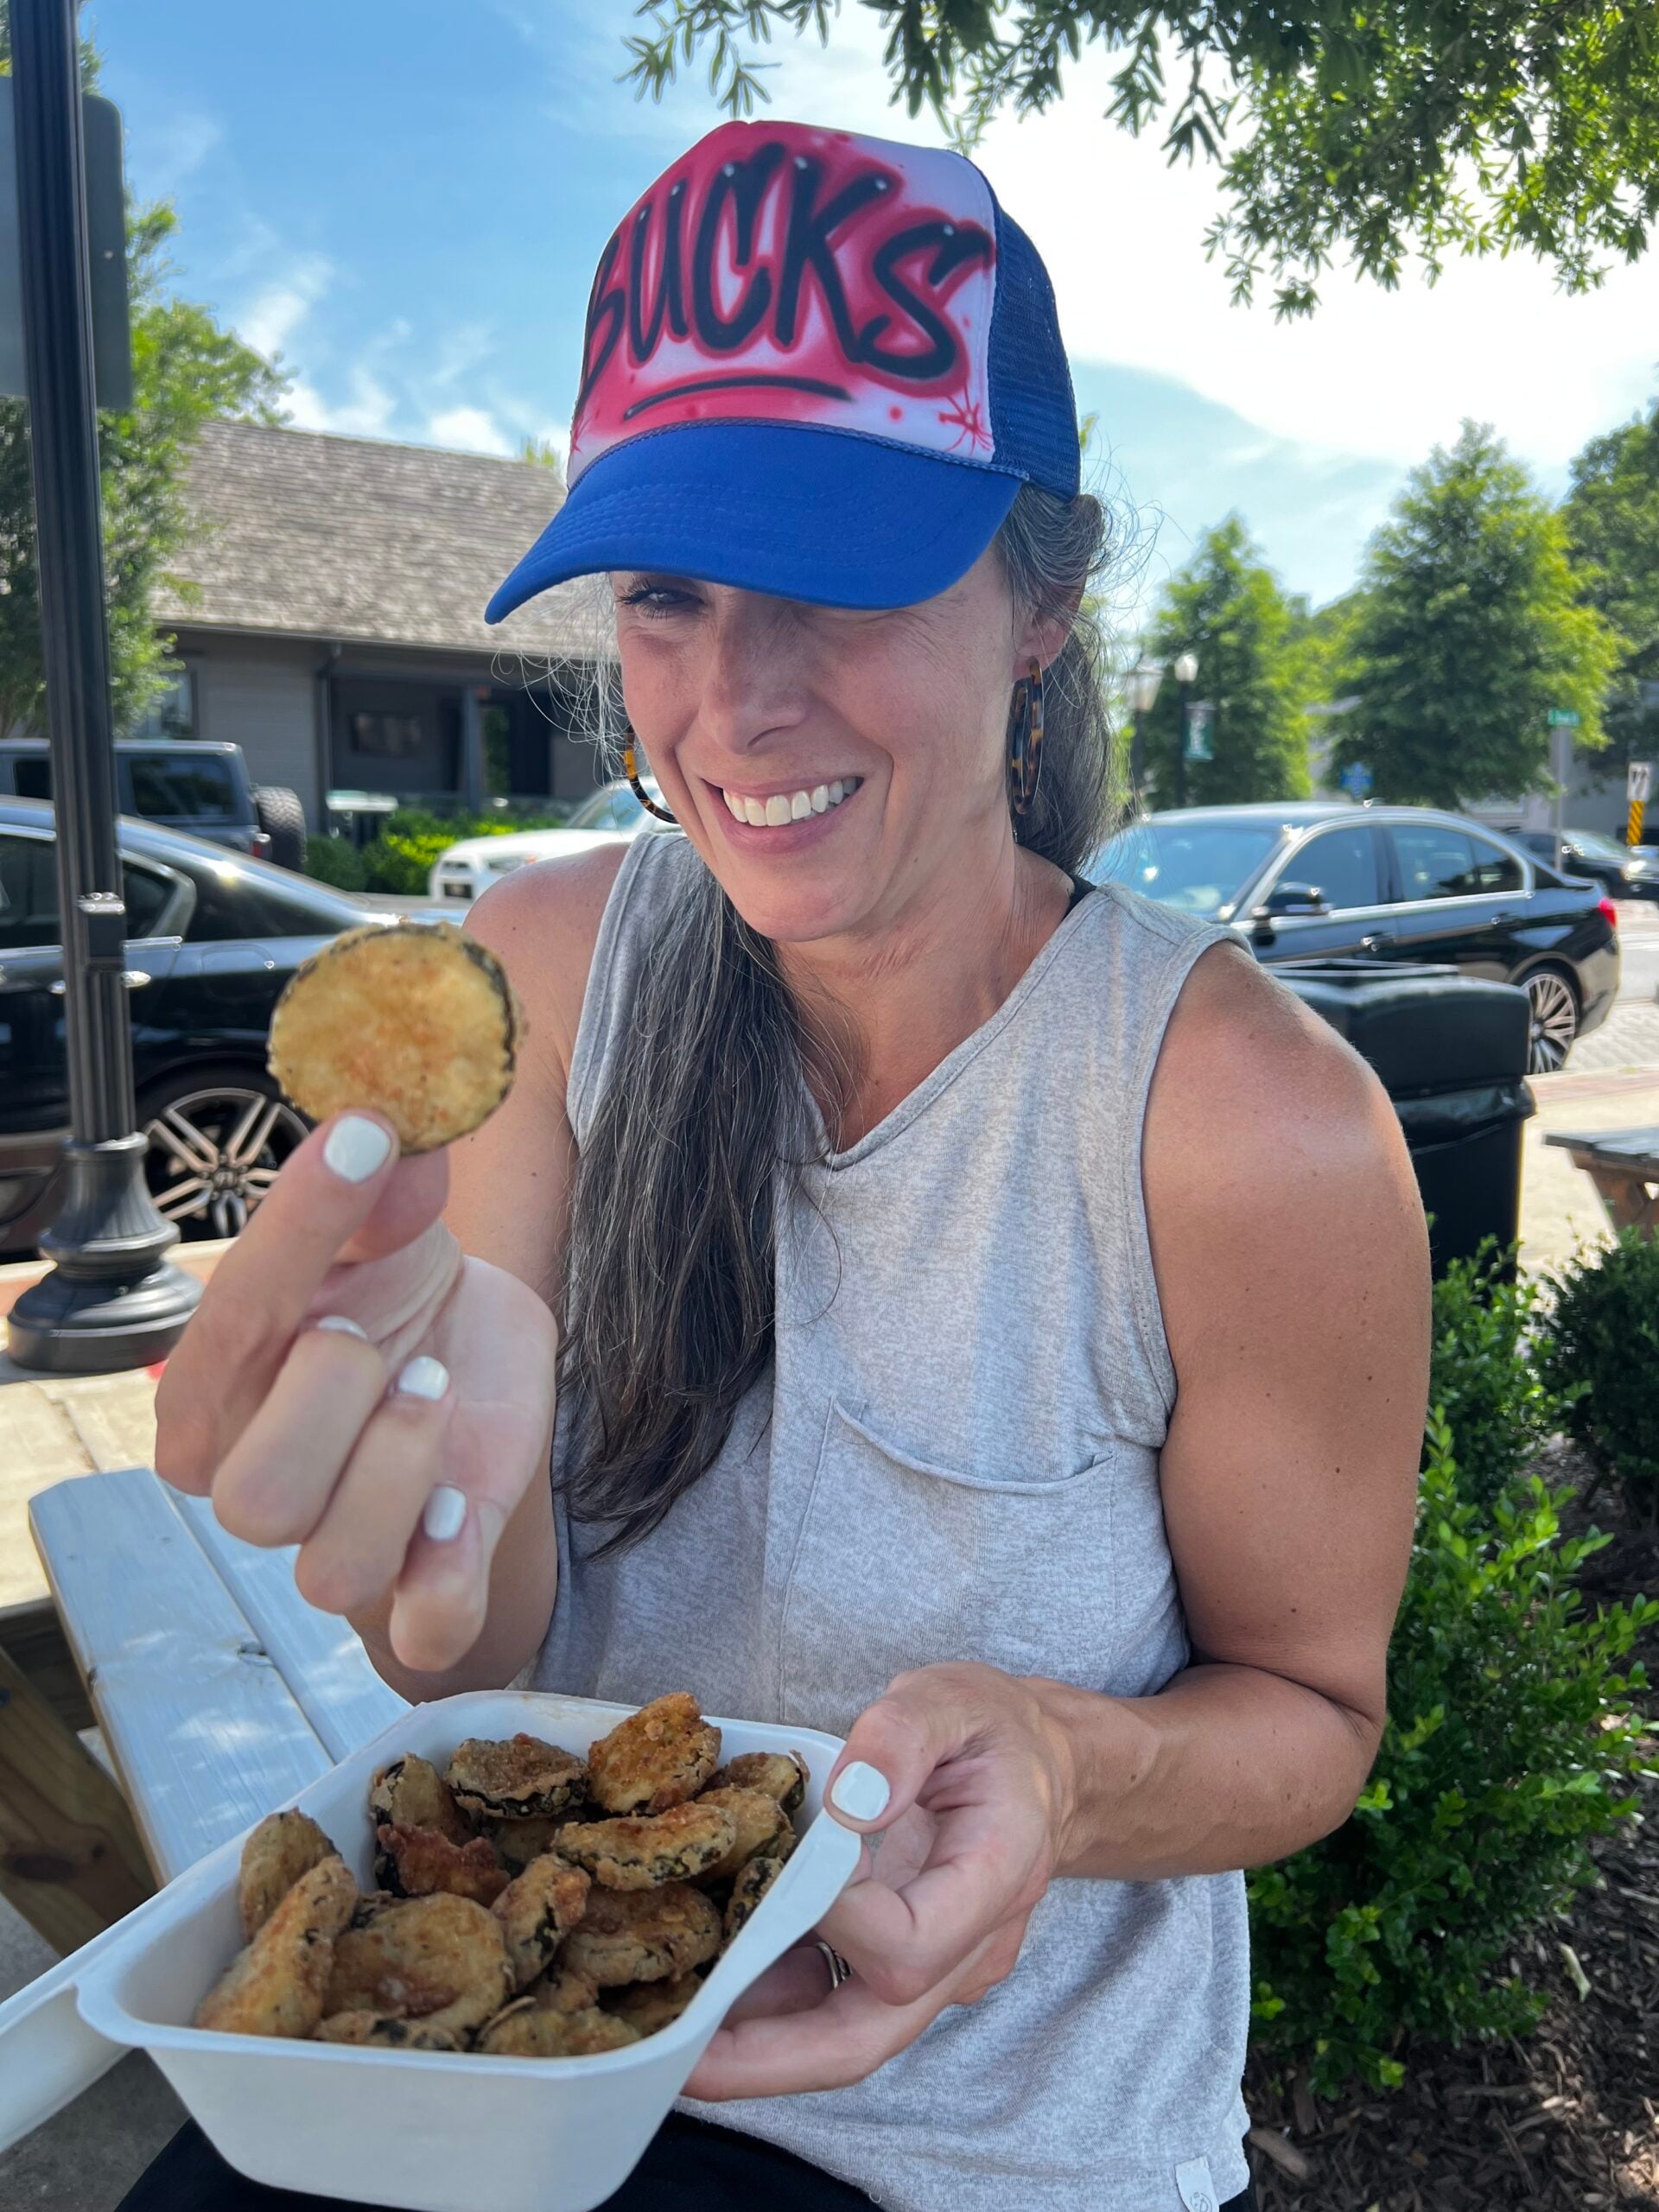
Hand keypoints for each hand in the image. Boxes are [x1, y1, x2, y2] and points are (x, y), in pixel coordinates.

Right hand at [154, 1111, 557, 1674]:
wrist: (475, 1366)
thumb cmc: (397, 1300)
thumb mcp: (390, 1231)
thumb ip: (376, 1191)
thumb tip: (383, 1126)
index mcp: (215, 1392)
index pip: (227, 1326)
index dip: (297, 1229)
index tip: (361, 1140)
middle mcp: (256, 1480)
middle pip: (257, 1495)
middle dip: (334, 1403)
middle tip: (386, 1345)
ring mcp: (339, 1544)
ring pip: (329, 1568)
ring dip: (396, 1474)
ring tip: (435, 1395)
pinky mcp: (427, 1585)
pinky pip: (422, 1629)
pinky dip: (445, 1581)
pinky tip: (463, 1506)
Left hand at [683, 1663, 1074, 2099]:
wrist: (1038, 1766)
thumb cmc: (992, 1728)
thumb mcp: (954, 1697)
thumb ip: (904, 1735)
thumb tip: (849, 1800)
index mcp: (995, 1877)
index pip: (910, 1942)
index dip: (836, 1918)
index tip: (781, 1862)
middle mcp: (969, 1947)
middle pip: (870, 2035)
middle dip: (772, 2058)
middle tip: (683, 2061)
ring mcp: (937, 1969)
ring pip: (847, 2035)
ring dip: (758, 2044)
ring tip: (671, 2027)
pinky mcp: (902, 1966)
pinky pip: (837, 2002)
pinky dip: (773, 2005)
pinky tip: (712, 1981)